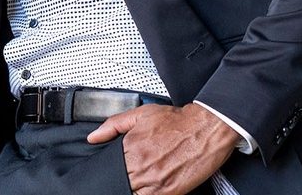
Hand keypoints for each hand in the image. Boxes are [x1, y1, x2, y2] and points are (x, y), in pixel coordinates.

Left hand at [87, 103, 239, 194]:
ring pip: (133, 193)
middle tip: (132, 172)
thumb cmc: (177, 121)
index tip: (116, 169)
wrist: (207, 128)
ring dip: (134, 188)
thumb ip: (113, 125)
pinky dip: (148, 194)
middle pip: (120, 183)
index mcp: (131, 149)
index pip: (110, 168)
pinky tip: (150, 187)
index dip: (111, 171)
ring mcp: (156, 183)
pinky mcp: (171, 192)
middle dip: (122, 179)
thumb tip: (94, 137)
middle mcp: (141, 168)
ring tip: (140, 180)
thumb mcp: (141, 115)